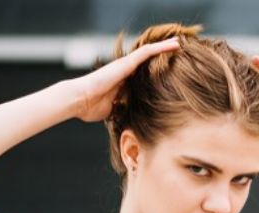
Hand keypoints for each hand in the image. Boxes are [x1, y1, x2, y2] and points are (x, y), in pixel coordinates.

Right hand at [66, 37, 181, 122]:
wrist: (79, 100)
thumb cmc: (91, 107)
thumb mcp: (115, 110)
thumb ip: (124, 110)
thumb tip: (134, 122)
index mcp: (124, 82)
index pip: (143, 74)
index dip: (156, 71)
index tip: (170, 72)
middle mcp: (125, 71)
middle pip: (148, 61)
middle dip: (162, 56)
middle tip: (178, 52)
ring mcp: (126, 65)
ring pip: (150, 52)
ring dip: (165, 47)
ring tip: (179, 43)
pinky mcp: (126, 63)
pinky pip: (147, 52)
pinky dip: (161, 48)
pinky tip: (173, 45)